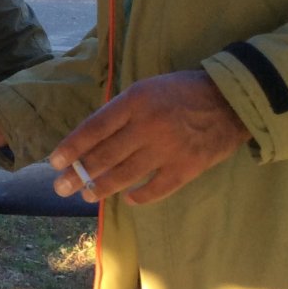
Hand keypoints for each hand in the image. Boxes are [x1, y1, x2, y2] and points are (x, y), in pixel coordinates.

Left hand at [48, 70, 251, 204]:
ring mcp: (168, 149)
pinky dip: (139, 197)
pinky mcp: (187, 167)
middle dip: (78, 174)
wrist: (232, 100)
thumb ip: (121, 112)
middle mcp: (147, 126)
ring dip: (101, 188)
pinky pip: (157, 189)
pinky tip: (127, 199)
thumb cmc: (181, 92)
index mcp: (134, 102)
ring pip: (125, 175)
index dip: (72, 147)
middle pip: (104, 155)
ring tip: (86, 195)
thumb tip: (91, 138)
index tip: (55, 162)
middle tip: (61, 187)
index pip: (93, 128)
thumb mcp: (146, 89)